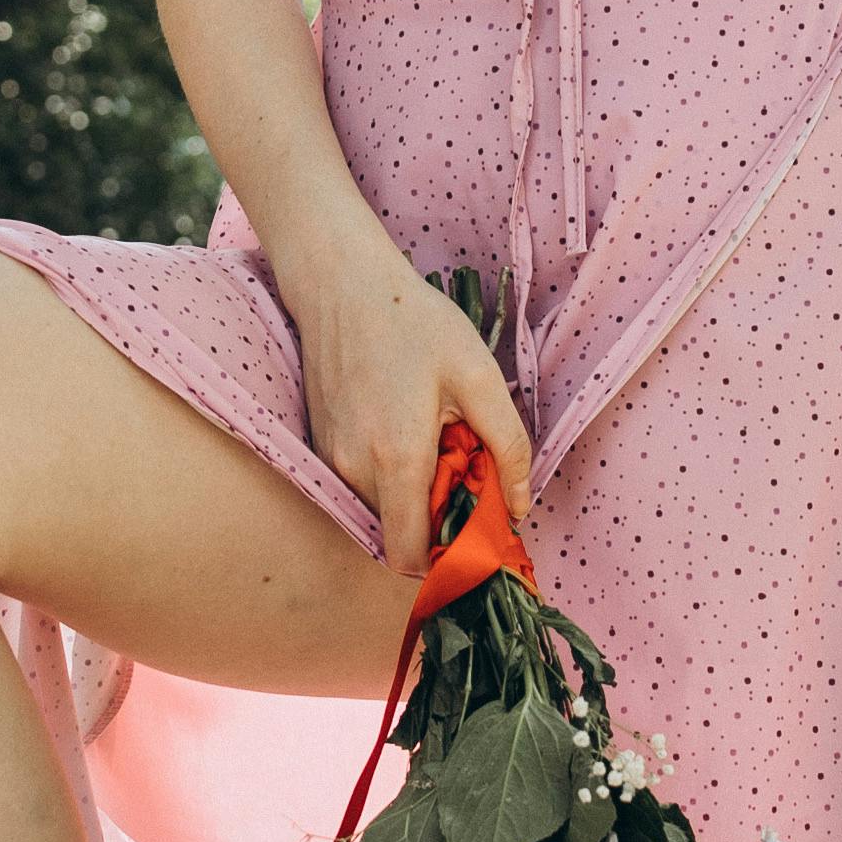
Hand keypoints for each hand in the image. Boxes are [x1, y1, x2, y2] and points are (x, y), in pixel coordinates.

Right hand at [289, 231, 536, 574]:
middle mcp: (353, 469)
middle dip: (436, 518)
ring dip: (413, 492)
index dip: (443, 559)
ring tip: (436, 437)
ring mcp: (331, 457)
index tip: (474, 532)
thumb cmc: (414, 322)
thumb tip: (519, 506)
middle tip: (466, 468)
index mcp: (397, 459)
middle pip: (398, 533)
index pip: (408, 555)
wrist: (340, 282)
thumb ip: (506, 445)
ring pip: (380, 507)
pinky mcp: (322, 443)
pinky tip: (406, 424)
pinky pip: (361, 481)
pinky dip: (389, 471)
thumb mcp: (478, 375)